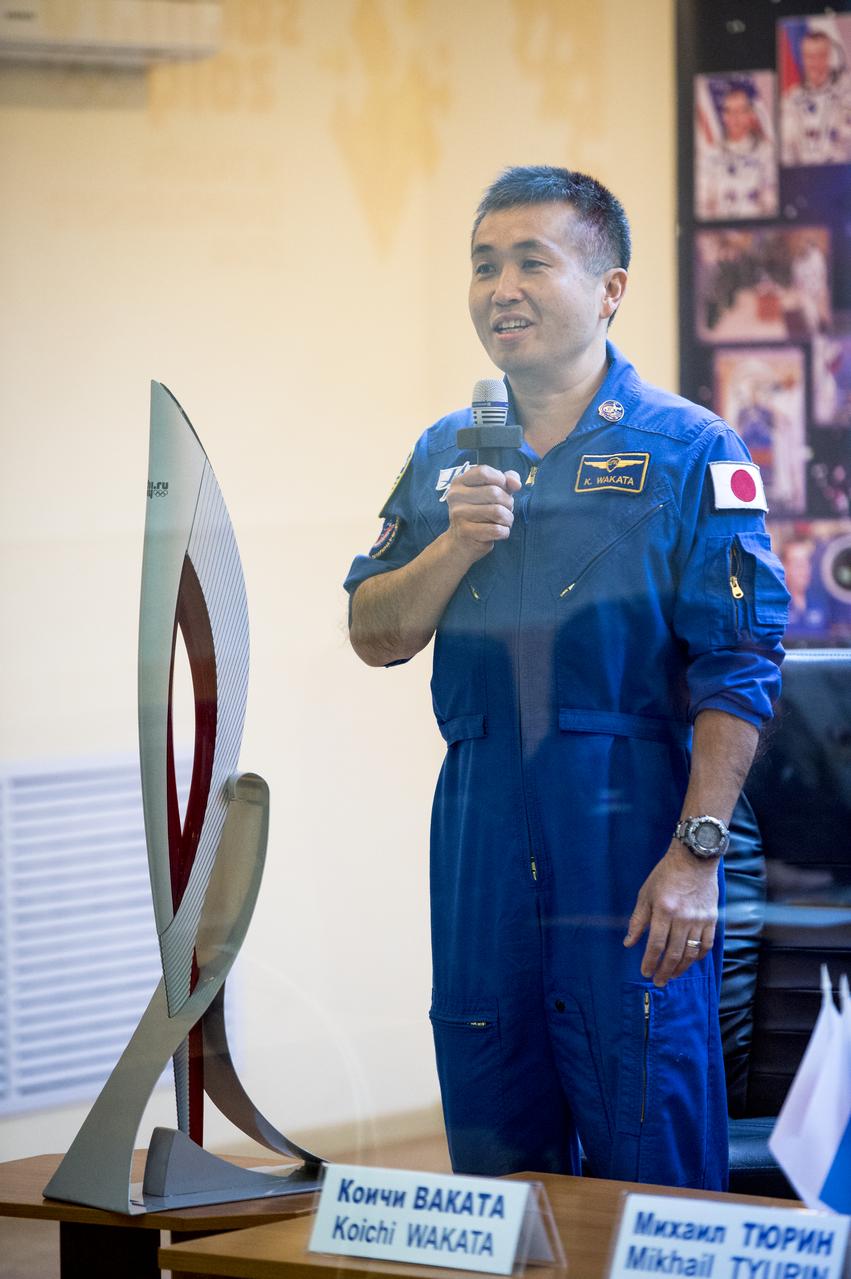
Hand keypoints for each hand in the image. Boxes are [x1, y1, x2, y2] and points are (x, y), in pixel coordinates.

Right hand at [445, 466, 521, 561]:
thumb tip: (516, 484)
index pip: (484, 472)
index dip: (500, 479)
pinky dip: (504, 532)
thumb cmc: (480, 512)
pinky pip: (496, 530)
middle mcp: (456, 496)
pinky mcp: (465, 532)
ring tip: (503, 522)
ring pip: (498, 512)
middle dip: (508, 503)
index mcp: (460, 482)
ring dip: (508, 519)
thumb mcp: (491, 491)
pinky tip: (499, 532)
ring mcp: (459, 514)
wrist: (461, 542)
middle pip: (494, 492)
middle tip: (505, 510)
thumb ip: (505, 480)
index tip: (503, 489)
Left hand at [622, 842, 718, 986]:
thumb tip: (629, 943)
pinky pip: (706, 944)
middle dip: (665, 971)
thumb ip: (638, 920)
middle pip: (674, 953)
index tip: (645, 972)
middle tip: (658, 981)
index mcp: (664, 910)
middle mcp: (683, 918)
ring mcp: (699, 919)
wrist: (694, 859)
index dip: (650, 962)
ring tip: (672, 975)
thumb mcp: (645, 894)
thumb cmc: (665, 875)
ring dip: (681, 968)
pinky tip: (690, 961)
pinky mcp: (712, 919)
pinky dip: (698, 956)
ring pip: (691, 952)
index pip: (655, 944)